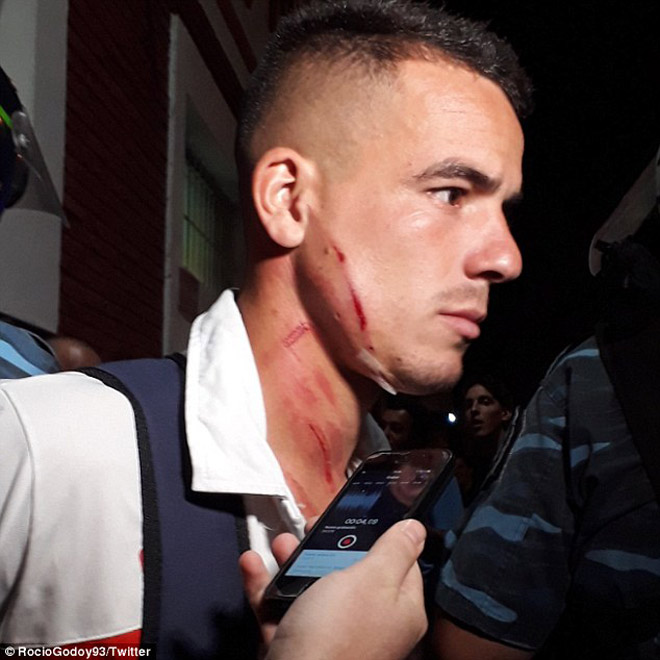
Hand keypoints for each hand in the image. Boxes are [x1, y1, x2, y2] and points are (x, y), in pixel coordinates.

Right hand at [240, 519, 427, 659]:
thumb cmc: (338, 636)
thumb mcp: (372, 579)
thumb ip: (395, 550)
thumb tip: (415, 529)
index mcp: (398, 608)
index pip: (400, 563)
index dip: (381, 537)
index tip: (360, 517)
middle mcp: (368, 624)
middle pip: (351, 572)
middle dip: (328, 545)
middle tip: (313, 526)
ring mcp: (331, 636)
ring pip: (313, 588)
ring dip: (292, 560)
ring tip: (280, 543)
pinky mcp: (297, 644)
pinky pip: (280, 607)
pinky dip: (265, 586)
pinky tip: (253, 565)